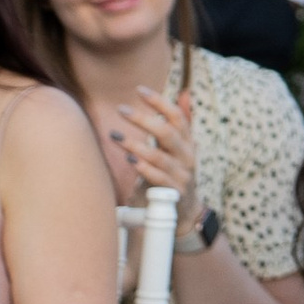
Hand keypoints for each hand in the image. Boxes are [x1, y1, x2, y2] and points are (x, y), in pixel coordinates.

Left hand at [106, 84, 202, 240]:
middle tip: (120, 110)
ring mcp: (182, 175)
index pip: (177, 117)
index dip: (159, 102)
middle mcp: (187, 156)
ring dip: (135, 144)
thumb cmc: (174, 175)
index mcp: (187, 142)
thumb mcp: (180, 149)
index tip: (139, 90)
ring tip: (115, 136)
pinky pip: (158, 179)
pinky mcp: (174, 193)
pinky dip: (144, 168)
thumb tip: (184, 93)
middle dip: (143, 119)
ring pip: (159, 156)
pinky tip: (130, 159)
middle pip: (167, 133)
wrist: (184, 213)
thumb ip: (181, 124)